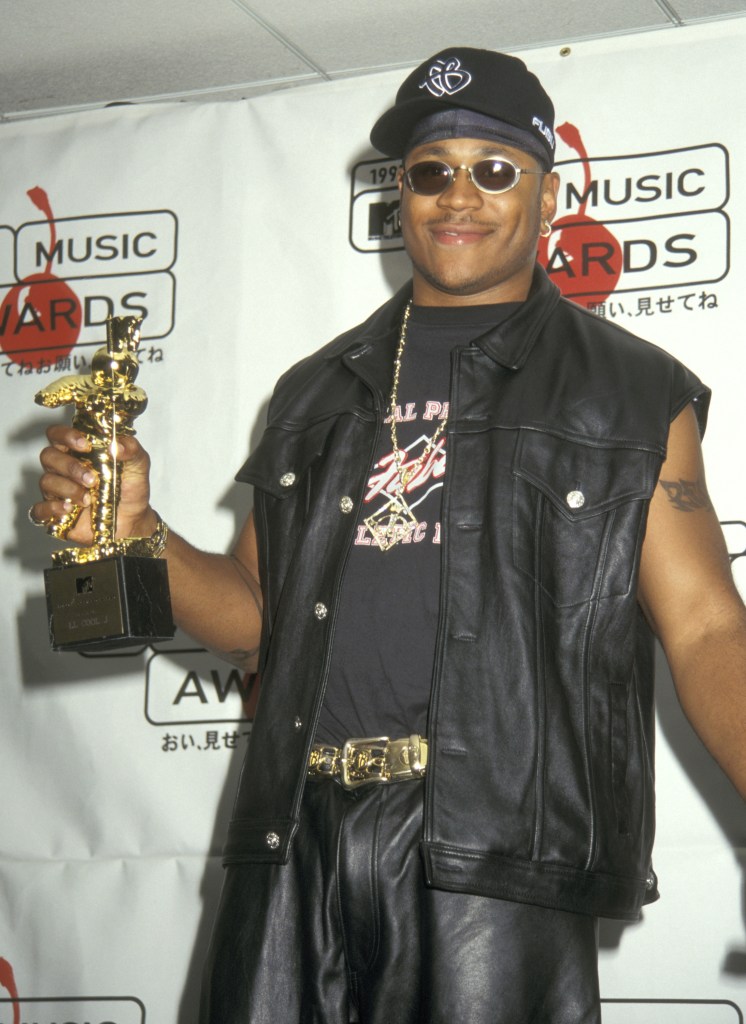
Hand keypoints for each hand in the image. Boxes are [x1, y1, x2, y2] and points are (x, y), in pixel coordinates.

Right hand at [31, 425, 156, 542]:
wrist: (133, 520)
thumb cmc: (130, 489)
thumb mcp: (138, 465)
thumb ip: (131, 449)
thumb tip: (117, 444)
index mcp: (79, 451)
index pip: (58, 434)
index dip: (66, 435)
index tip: (85, 445)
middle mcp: (64, 468)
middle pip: (48, 456)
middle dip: (70, 466)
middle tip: (92, 480)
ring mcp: (58, 491)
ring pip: (46, 481)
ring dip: (68, 489)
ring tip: (88, 499)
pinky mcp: (55, 513)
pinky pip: (39, 509)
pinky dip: (51, 509)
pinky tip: (68, 510)